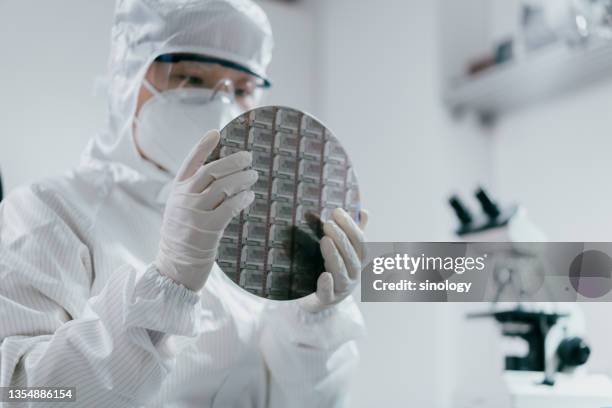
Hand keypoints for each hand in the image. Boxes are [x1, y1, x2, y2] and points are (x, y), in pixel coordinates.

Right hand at [155, 130, 256, 291]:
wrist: (175, 267)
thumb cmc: (182, 238)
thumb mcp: (179, 210)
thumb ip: (192, 193)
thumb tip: (221, 177)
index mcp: (176, 192)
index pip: (189, 162)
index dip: (202, 146)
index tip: (215, 132)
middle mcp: (184, 199)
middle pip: (211, 171)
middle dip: (233, 161)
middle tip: (249, 157)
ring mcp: (195, 213)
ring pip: (223, 187)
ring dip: (242, 179)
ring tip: (254, 176)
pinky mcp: (207, 229)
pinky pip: (229, 207)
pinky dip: (242, 199)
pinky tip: (250, 195)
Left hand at [299, 208, 367, 312]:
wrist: (319, 299)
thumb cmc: (333, 268)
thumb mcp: (344, 250)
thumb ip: (353, 232)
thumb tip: (364, 212)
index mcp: (358, 260)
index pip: (360, 242)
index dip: (351, 226)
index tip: (337, 212)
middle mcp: (353, 274)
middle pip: (351, 256)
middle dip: (341, 238)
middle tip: (328, 223)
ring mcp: (341, 288)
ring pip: (341, 272)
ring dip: (334, 255)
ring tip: (324, 240)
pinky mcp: (326, 299)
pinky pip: (328, 293)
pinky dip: (327, 285)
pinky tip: (324, 275)